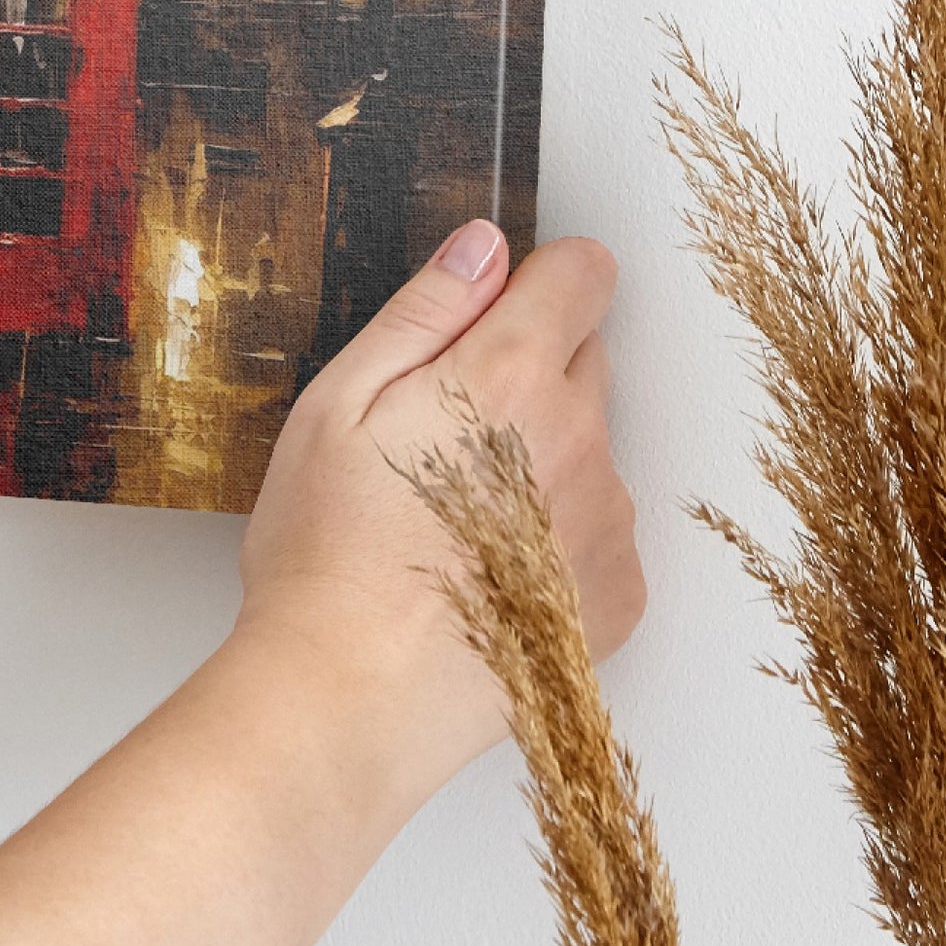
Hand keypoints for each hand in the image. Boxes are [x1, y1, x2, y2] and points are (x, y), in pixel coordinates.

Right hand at [236, 224, 644, 805]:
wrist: (349, 698)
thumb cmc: (327, 553)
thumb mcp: (340, 402)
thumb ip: (425, 311)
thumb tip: (483, 246)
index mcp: (511, 375)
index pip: (583, 273)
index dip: (535, 280)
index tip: (491, 314)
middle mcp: (581, 439)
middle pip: (584, 358)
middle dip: (525, 372)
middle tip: (438, 432)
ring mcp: (607, 522)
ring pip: (588, 448)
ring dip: (541, 459)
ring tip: (450, 518)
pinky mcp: (617, 596)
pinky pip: (598, 531)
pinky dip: (555, 538)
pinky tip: (483, 571)